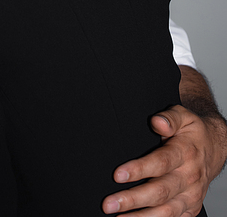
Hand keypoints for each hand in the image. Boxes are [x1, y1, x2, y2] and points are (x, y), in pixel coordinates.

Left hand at [102, 105, 220, 214]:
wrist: (215, 149)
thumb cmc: (192, 132)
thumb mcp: (183, 116)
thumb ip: (169, 118)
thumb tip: (157, 121)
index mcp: (185, 153)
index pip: (160, 163)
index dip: (139, 170)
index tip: (118, 175)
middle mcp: (189, 177)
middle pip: (160, 191)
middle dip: (132, 199)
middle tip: (108, 203)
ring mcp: (191, 196)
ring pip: (166, 211)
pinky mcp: (190, 208)